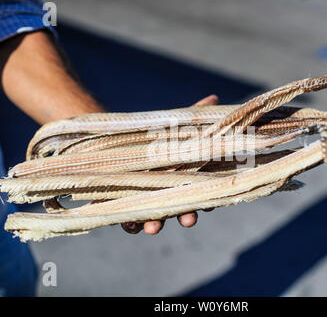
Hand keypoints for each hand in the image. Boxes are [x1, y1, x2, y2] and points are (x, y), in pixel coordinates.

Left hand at [121, 94, 218, 234]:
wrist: (112, 142)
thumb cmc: (150, 137)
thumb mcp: (171, 127)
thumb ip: (192, 118)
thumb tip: (213, 98)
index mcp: (182, 178)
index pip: (198, 192)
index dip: (205, 201)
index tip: (210, 205)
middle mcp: (167, 194)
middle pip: (179, 209)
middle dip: (185, 216)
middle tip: (188, 220)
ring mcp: (146, 202)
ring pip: (155, 219)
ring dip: (156, 225)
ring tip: (153, 228)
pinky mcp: (124, 206)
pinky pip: (129, 220)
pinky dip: (130, 224)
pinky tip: (131, 225)